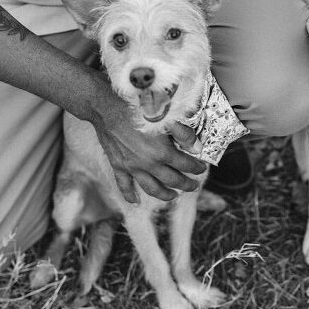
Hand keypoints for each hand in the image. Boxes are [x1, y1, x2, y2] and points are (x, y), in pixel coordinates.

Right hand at [91, 91, 206, 203]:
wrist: (107, 106)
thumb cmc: (138, 108)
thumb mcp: (167, 118)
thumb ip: (184, 135)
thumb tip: (197, 148)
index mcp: (163, 152)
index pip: (185, 165)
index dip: (196, 168)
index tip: (202, 168)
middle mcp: (148, 164)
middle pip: (172, 180)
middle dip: (186, 184)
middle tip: (194, 186)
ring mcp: (132, 167)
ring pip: (151, 188)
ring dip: (165, 194)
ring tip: (173, 196)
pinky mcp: (118, 165)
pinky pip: (124, 185)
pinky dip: (130, 195)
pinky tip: (136, 201)